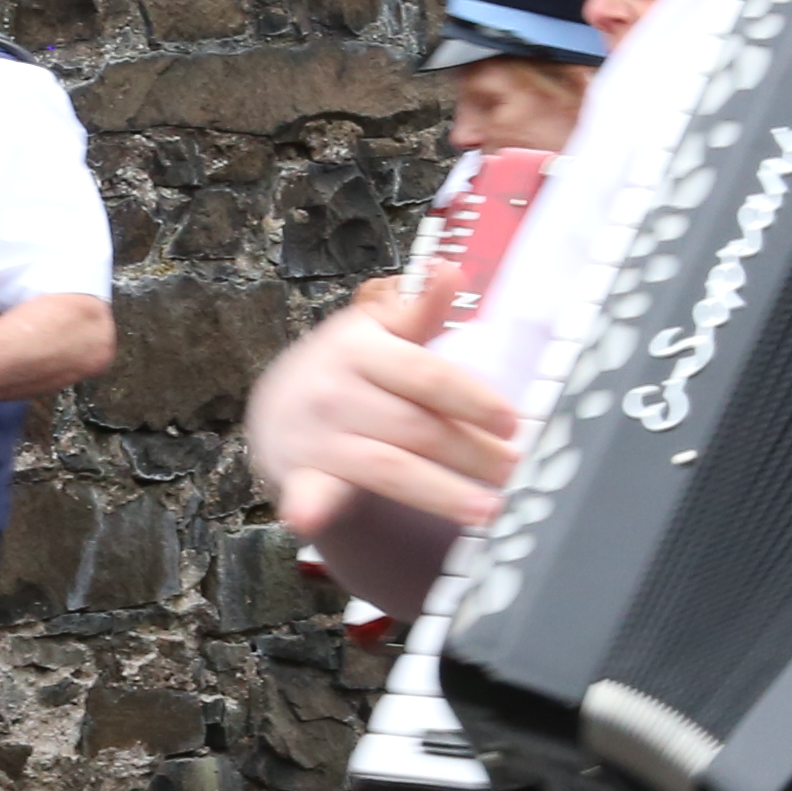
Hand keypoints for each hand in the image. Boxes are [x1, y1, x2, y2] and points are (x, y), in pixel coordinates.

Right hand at [247, 295, 520, 528]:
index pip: (426, 376)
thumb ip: (418, 309)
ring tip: (488, 510)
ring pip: (389, 469)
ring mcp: (318, 436)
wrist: (276, 408)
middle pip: (418, 428)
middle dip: (473, 454)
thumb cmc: (343, 368)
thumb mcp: (375, 329)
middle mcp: (336, 390)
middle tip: (515, 471)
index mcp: (359, 347)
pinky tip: (308, 519)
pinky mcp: (300, 476)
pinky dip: (307, 506)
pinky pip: (308, 493)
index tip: (513, 422)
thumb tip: (450, 270)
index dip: (473, 401)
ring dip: (441, 493)